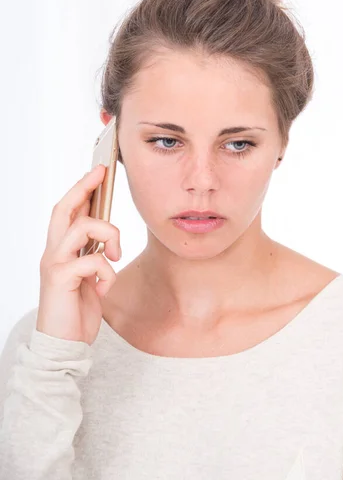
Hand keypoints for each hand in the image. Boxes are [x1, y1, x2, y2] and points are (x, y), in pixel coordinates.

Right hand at [36, 164, 120, 344]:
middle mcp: (54, 253)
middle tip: (101, 173)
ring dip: (108, 235)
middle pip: (64, 210)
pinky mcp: (60, 280)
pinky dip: (108, 272)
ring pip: (80, 228)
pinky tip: (104, 288)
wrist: (64, 345)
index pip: (67, 212)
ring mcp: (55, 265)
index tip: (98, 171)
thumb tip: (107, 236)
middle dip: (83, 188)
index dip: (81, 189)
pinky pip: (92, 261)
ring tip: (116, 254)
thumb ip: (93, 255)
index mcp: (61, 251)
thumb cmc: (77, 310)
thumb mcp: (89, 277)